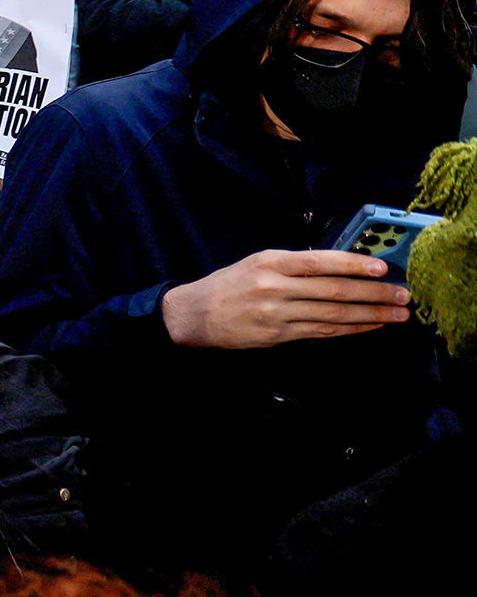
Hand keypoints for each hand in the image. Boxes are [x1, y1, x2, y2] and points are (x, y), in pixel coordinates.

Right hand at [161, 250, 411, 346]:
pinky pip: (321, 330)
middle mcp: (274, 287)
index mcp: (270, 262)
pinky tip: (369, 325)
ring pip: (332, 313)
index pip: (318, 261)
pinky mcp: (278, 335)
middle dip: (372, 293)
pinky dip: (349, 328)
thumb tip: (341, 267)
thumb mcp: (258, 263)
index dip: (352, 265)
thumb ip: (294, 265)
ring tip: (396, 313)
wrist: (195, 314)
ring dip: (369, 314)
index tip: (382, 268)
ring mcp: (276, 314)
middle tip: (402, 294)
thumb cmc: (229, 284)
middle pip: (332, 290)